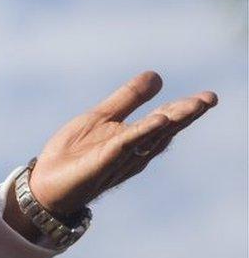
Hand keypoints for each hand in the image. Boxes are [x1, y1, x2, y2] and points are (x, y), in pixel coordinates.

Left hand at [30, 71, 216, 214]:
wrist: (47, 181)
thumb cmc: (76, 152)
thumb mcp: (102, 117)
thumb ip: (128, 98)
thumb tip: (157, 76)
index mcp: (135, 138)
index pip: (164, 121)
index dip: (185, 109)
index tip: (208, 97)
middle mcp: (134, 150)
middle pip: (164, 130)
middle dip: (187, 115)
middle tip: (209, 100)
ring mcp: (119, 157)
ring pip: (150, 137)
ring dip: (171, 121)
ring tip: (193, 106)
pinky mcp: (102, 162)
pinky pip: (124, 145)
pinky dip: (141, 132)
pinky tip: (156, 120)